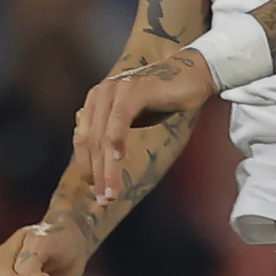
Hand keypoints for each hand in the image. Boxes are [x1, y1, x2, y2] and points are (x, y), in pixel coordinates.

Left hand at [76, 51, 213, 203]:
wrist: (192, 76)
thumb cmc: (163, 98)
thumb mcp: (132, 118)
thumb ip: (111, 131)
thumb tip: (95, 158)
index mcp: (96, 100)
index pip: (83, 139)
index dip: (88, 167)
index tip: (96, 191)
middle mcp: (101, 93)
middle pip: (90, 141)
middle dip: (96, 173)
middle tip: (103, 198)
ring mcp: (116, 89)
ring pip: (102, 136)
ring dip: (106, 168)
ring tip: (111, 191)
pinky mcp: (134, 90)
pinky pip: (119, 122)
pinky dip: (116, 146)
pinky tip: (120, 163)